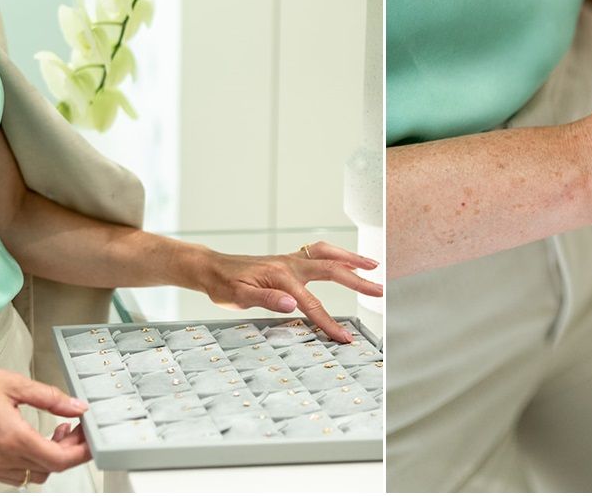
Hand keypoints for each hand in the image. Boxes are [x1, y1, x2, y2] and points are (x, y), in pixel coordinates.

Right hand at [0, 356, 91, 485]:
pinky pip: (13, 474)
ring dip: (49, 458)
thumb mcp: (17, 384)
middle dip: (68, 451)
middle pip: (49, 469)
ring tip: (54, 432)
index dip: (81, 452)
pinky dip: (29, 461)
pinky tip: (32, 439)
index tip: (89, 440)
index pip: (59, 460)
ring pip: (32, 476)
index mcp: (11, 437)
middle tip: (76, 429)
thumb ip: (52, 398)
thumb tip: (77, 407)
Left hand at [194, 241, 382, 342]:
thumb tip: (292, 303)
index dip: (330, 323)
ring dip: (352, 259)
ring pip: (328, 255)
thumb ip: (267, 299)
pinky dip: (336, 254)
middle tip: (380, 291)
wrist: (211, 268)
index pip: (312, 304)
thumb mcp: (239, 296)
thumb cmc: (223, 285)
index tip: (346, 339)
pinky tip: (345, 261)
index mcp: (281, 277)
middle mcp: (290, 264)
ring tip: (373, 265)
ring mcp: (291, 259)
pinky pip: (319, 253)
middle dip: (358, 282)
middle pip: (332, 271)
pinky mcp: (289, 260)